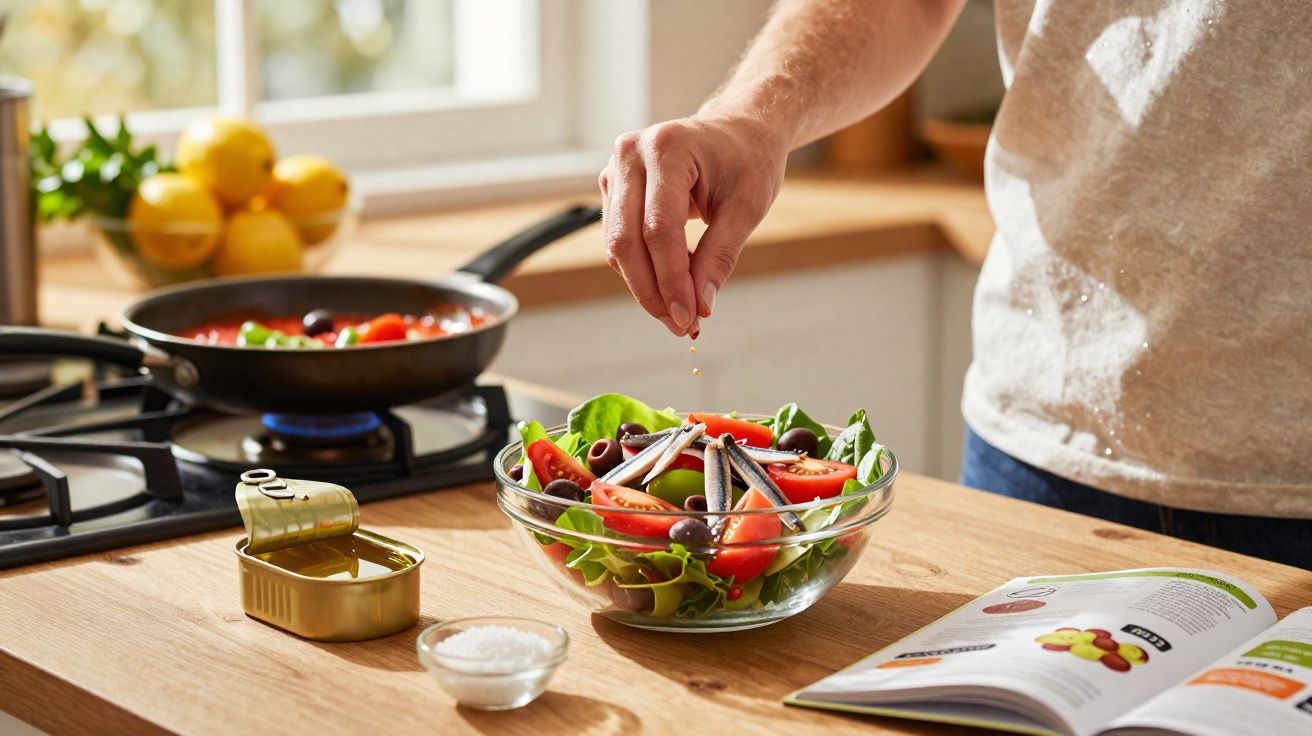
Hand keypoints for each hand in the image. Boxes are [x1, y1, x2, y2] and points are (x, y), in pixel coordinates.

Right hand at [598, 115, 787, 335]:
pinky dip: (643, 270)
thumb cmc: (748, 160)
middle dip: (652, 291)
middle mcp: (630, 154)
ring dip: (646, 286)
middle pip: (627, 241)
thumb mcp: (747, 207)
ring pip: (617, 247)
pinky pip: (619, 241)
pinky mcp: (613, 188)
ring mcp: (616, 170)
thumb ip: (720, 256)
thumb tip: (700, 307)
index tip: (689, 318)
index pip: (659, 229)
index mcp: (666, 149)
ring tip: (681, 310)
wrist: (738, 131)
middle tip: (681, 325)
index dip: (671, 280)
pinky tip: (671, 285)